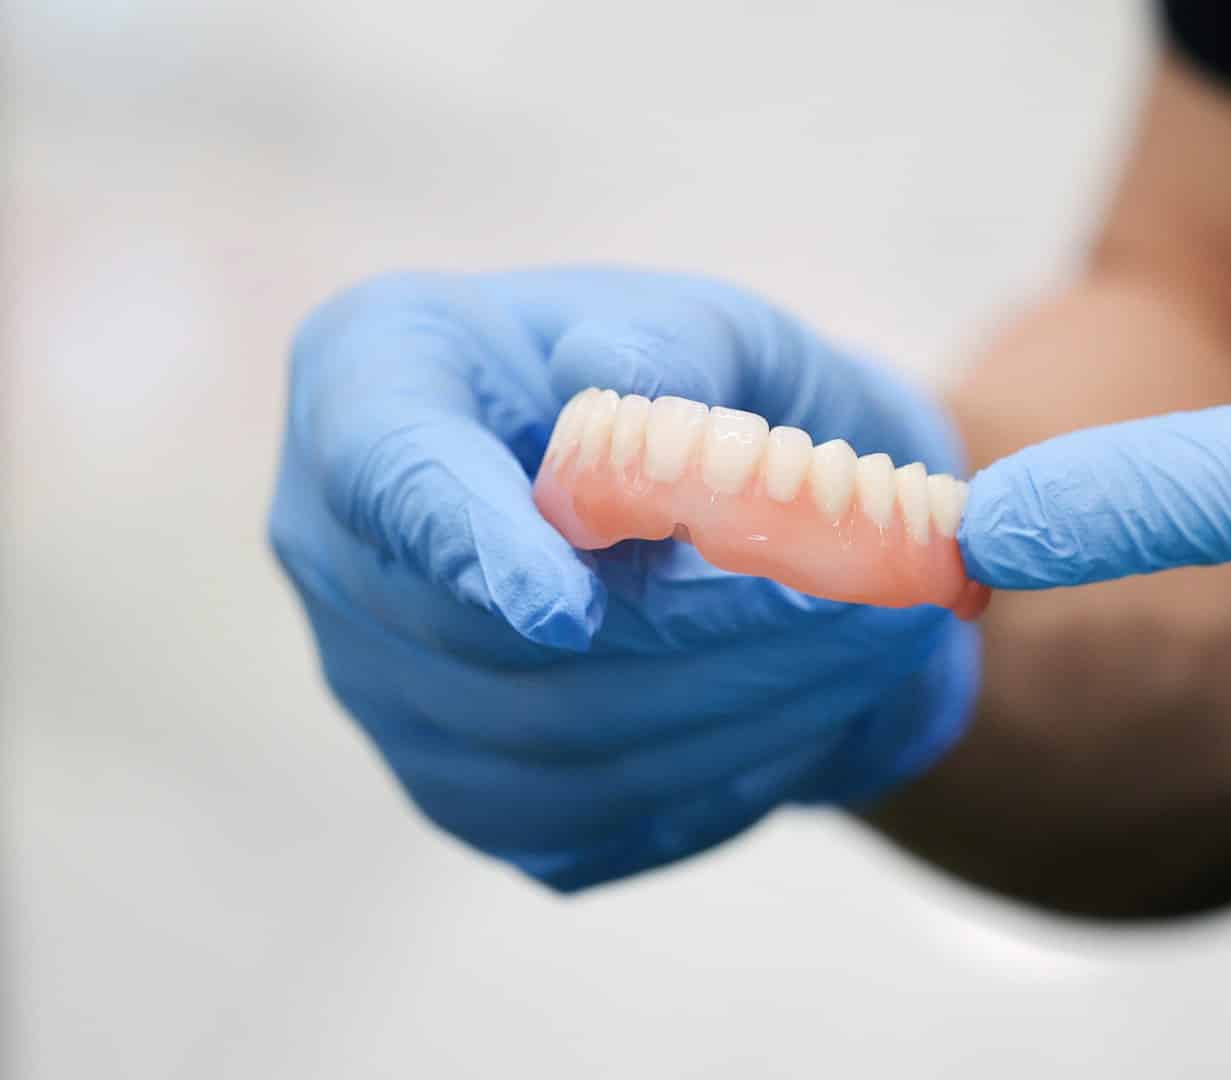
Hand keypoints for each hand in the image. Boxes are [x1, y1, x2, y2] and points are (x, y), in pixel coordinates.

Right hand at [271, 268, 975, 890]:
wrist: (729, 501)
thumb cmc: (704, 382)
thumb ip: (670, 343)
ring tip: (880, 649)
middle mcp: (344, 549)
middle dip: (689, 633)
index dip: (465, 544)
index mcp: (372, 381)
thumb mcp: (710, 325)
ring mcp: (390, 688)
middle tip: (860, 609)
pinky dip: (725, 773)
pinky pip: (592, 819)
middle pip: (482, 638)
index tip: (569, 610)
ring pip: (548, 747)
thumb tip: (624, 388)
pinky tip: (820, 710)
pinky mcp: (472, 792)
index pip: (383, 469)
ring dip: (736, 709)